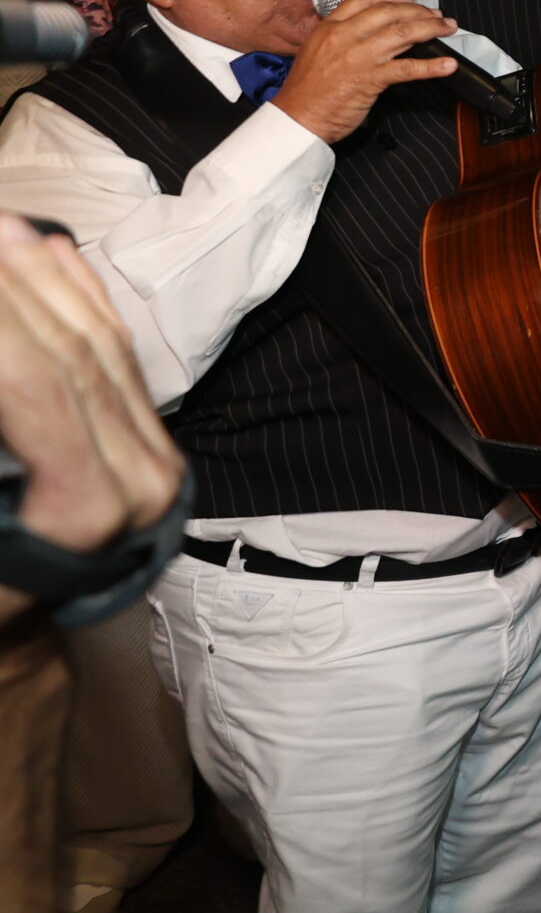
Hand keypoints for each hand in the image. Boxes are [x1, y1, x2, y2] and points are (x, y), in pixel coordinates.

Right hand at [0, 215, 187, 623]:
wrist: (6, 659)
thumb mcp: (2, 519)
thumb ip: (34, 429)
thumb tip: (23, 375)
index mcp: (84, 507)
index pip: (37, 382)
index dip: (7, 312)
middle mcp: (137, 489)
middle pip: (65, 353)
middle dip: (10, 285)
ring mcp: (154, 475)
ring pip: (93, 347)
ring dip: (36, 281)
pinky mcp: (150, 462)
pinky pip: (113, 364)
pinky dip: (77, 303)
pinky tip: (42, 253)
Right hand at [271, 0, 460, 142]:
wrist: (296, 119)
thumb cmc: (307, 90)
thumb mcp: (317, 51)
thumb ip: (341, 38)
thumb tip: (370, 32)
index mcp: (329, 27)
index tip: (410, 0)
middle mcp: (343, 36)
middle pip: (389, 12)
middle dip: (419, 11)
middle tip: (437, 16)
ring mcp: (357, 56)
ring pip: (402, 33)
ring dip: (431, 29)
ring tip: (448, 29)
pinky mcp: (369, 79)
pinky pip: (407, 68)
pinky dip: (432, 66)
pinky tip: (448, 65)